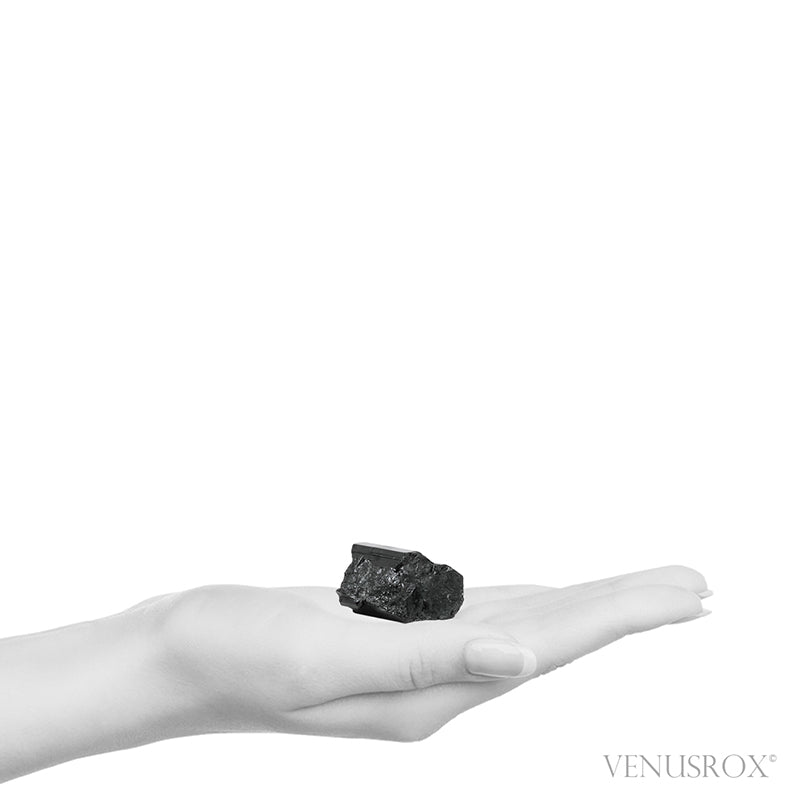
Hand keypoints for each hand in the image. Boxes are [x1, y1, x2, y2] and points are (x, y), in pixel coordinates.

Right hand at [152, 564, 710, 741]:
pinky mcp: (395, 632)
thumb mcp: (327, 660)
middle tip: (696, 586)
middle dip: (627, 608)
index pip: (552, 645)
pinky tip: (549, 599)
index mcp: (433, 692)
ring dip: (587, 602)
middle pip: (555, 636)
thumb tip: (521, 662)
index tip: (689, 594)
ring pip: (525, 623)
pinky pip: (483, 612)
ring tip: (642, 592)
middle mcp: (439, 680)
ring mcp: (418, 657)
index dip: (624, 614)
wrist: (184, 649)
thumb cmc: (239, 653)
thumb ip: (426, 661)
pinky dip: (532, 599)